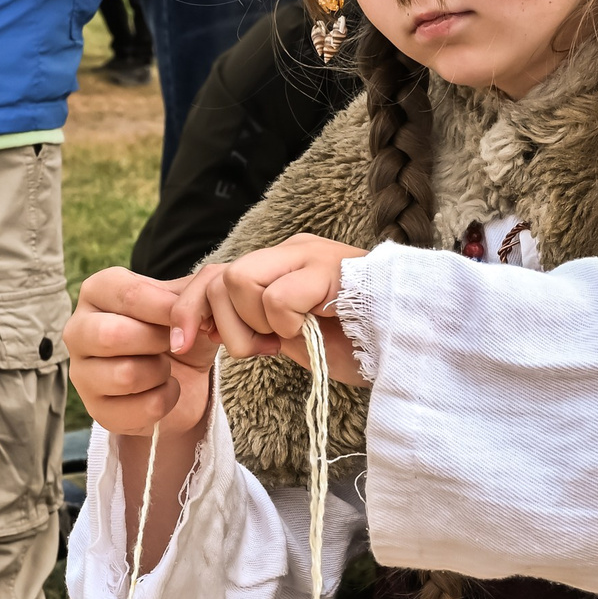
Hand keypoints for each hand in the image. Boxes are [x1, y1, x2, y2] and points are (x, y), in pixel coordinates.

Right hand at [65, 267, 212, 436]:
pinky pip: (141, 408)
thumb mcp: (190, 300)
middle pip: (112, 335)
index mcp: (97, 291)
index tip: (193, 318)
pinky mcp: (96, 410)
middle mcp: (78, 330)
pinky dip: (166, 399)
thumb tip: (187, 319)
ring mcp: (81, 373)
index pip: (128, 295)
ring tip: (165, 365)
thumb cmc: (178, 326)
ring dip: (161, 372)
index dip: (168, 310)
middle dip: (157, 341)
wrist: (184, 372)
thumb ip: (194, 295)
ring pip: (125, 376)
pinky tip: (162, 388)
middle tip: (174, 342)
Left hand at [171, 235, 370, 387]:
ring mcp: (310, 255)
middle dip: (227, 327)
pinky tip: (312, 332)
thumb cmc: (354, 345)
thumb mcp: (287, 335)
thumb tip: (198, 324)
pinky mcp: (330, 269)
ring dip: (255, 327)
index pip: (212, 274)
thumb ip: (251, 321)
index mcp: (278, 263)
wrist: (411, 346)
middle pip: (218, 278)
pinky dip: (286, 326)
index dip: (189, 308)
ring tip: (288, 340)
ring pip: (240, 282)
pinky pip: (278, 299)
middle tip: (266, 348)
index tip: (186, 343)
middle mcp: (290, 250)